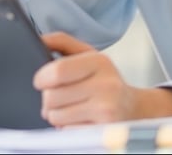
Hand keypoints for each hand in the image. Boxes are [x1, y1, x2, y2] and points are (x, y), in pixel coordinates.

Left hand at [33, 32, 171, 125]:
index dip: (41, 78)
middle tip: (58, 97)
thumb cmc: (104, 79)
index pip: (57, 71)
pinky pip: (66, 132)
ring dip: (56, 114)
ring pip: (56, 116)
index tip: (40, 81)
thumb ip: (61, 42)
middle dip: (48, 99)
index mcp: (98, 62)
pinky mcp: (103, 133)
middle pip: (52, 96)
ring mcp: (106, 111)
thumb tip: (38, 39)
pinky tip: (78, 120)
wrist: (133, 108)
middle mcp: (106, 86)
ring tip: (69, 108)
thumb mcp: (87, 54)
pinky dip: (66, 128)